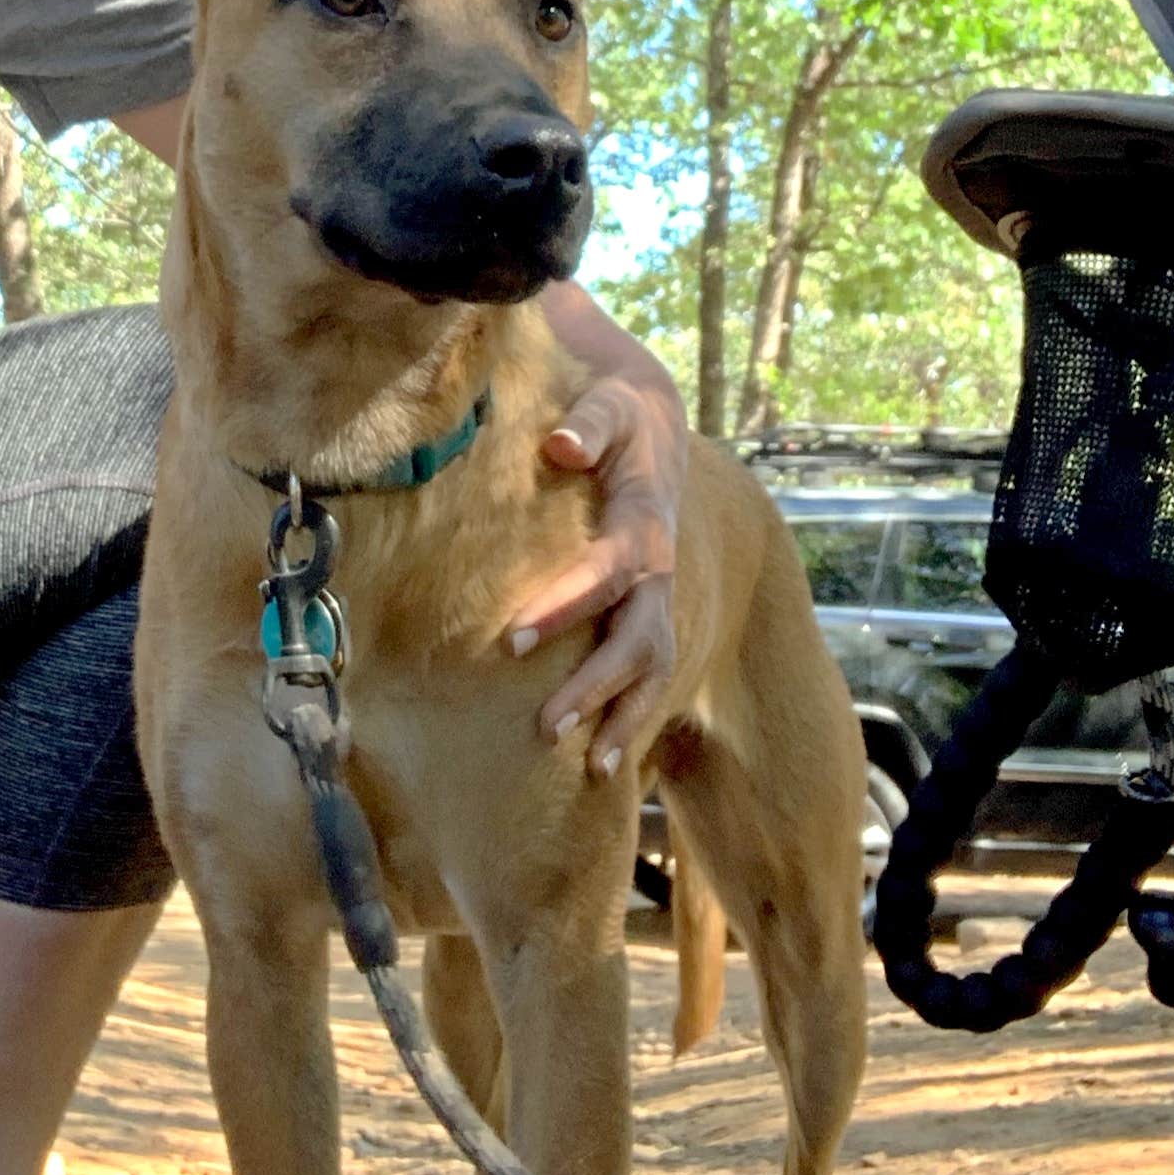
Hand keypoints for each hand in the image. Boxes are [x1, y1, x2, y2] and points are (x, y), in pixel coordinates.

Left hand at [507, 315, 685, 778]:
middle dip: (595, 688)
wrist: (654, 425)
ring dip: (624, 719)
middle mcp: (659, 573)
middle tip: (546, 728)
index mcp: (644, 526)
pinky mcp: (650, 611)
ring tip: (591, 769)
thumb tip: (563, 443)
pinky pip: (648, 673)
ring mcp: (659, 598)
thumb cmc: (618, 416)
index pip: (605, 575)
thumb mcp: (607, 405)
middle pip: (636, 642)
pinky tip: (602, 758)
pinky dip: (632, 717)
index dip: (565, 607)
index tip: (513, 640)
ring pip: (652, 670)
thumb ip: (588, 422)